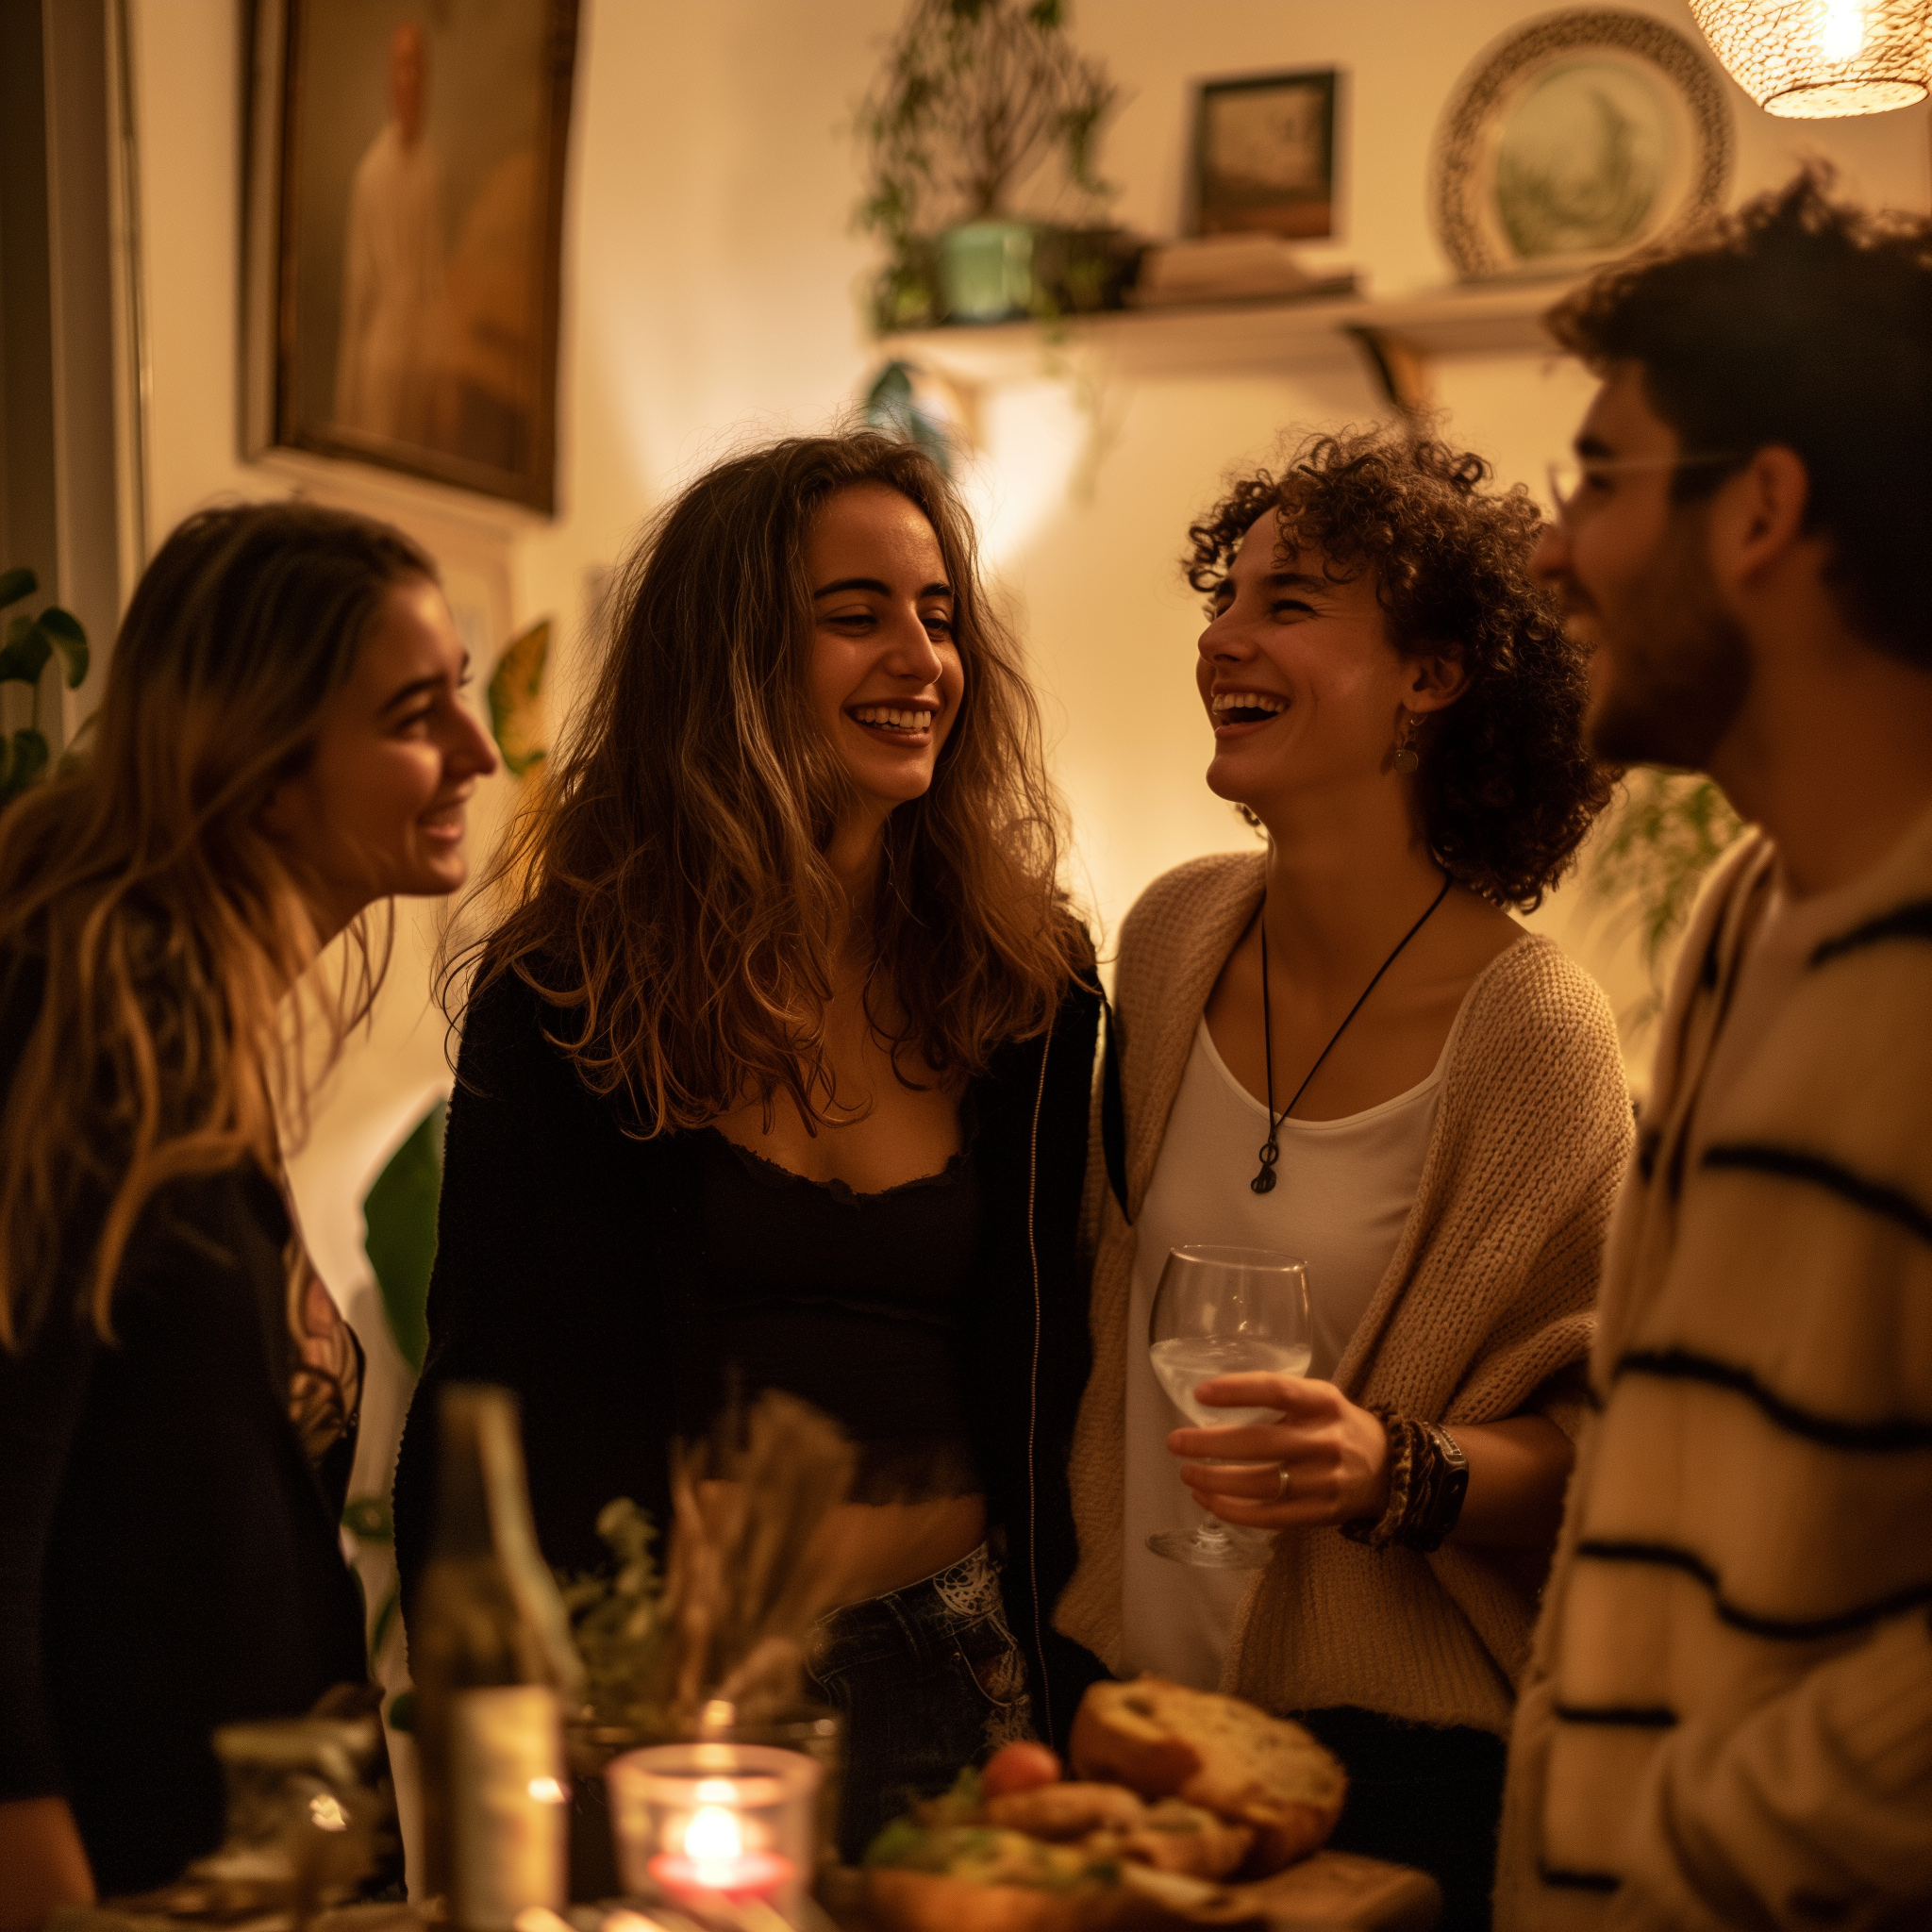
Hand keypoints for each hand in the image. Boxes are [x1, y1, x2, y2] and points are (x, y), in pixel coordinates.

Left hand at [1168, 1373, 1390, 1531]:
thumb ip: (1279, 1398)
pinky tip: (1206, 1499)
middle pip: (1261, 1443)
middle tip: (1176, 1442)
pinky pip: (1268, 1517)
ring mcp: (1324, 1481)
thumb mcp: (1319, 1399)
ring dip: (1215, 1480)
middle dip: (1211, 1444)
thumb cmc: (1337, 1427)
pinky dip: (1231, 1510)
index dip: (1237, 1391)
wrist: (1387, 1470)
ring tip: (1187, 1472)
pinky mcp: (1319, 1514)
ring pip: (1260, 1485)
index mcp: (1324, 1403)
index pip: (1278, 1391)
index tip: (1200, 1393)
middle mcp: (1325, 1441)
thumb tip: (1212, 1398)